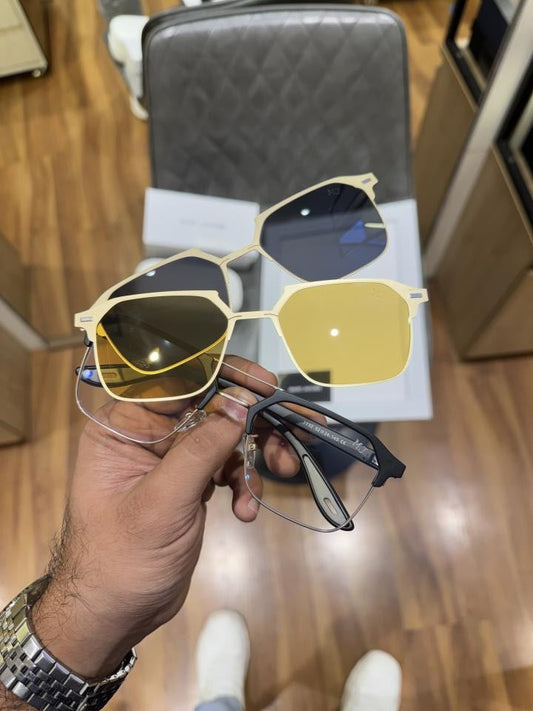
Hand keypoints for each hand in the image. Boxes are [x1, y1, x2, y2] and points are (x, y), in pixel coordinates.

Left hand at [31, 357, 279, 680]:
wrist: (115, 614)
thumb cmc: (123, 557)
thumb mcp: (163, 500)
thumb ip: (202, 447)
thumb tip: (241, 402)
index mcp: (125, 424)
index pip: (177, 380)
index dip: (224, 374)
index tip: (265, 384)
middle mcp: (147, 433)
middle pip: (209, 406)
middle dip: (253, 419)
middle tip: (295, 427)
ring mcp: (170, 458)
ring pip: (224, 436)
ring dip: (255, 454)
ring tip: (285, 471)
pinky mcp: (189, 482)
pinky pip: (225, 467)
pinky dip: (243, 485)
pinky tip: (247, 511)